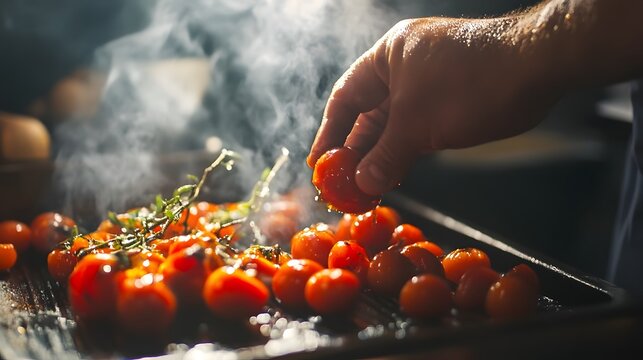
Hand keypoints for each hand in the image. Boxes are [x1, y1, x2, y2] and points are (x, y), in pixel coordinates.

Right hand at [307, 16, 562, 194]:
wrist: (535, 67)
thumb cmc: (469, 83)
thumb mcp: (418, 123)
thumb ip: (386, 155)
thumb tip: (362, 184)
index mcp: (386, 58)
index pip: (345, 98)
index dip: (329, 133)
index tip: (319, 164)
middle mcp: (403, 68)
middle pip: (367, 115)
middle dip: (355, 151)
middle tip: (341, 184)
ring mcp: (427, 85)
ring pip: (393, 127)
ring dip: (379, 157)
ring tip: (364, 189)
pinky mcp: (449, 102)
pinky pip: (415, 131)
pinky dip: (403, 154)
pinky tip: (393, 177)